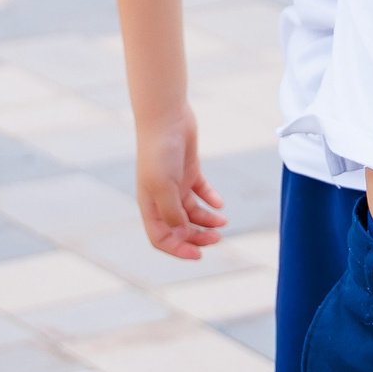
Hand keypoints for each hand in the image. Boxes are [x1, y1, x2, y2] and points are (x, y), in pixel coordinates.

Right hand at [133, 105, 224, 258]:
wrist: (166, 117)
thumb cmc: (160, 150)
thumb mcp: (163, 185)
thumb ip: (172, 212)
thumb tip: (182, 232)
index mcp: (150, 204)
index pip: (161, 237)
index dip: (178, 249)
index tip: (198, 255)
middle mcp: (161, 197)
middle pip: (179, 228)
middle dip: (198, 237)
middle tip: (218, 238)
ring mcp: (175, 184)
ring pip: (192, 212)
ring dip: (207, 220)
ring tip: (223, 221)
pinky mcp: (189, 170)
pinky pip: (201, 192)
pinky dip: (210, 200)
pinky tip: (219, 203)